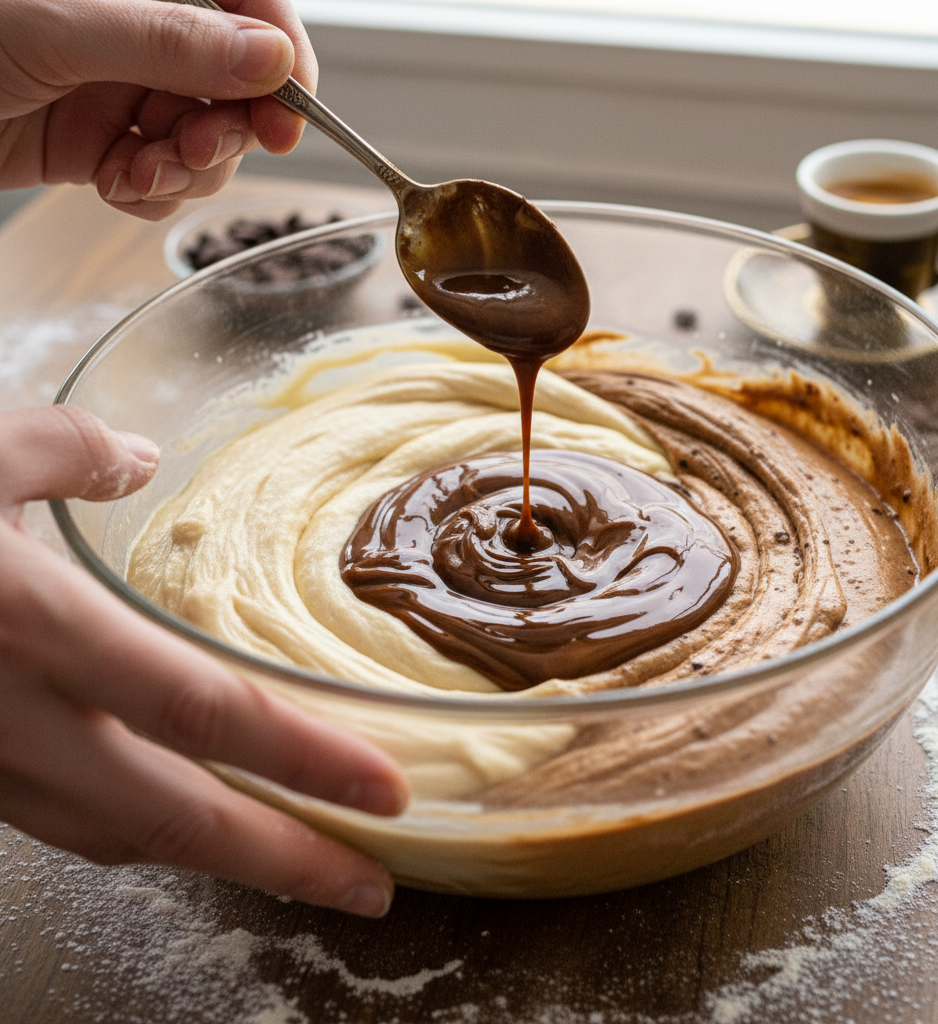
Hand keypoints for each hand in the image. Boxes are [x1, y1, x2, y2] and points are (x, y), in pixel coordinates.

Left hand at [0, 0, 316, 219]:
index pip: (250, 8)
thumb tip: (272, 60)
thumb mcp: (63, 28)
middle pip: (238, 87)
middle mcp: (142, 31)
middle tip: (192, 152)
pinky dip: (151, 193)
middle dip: (224, 131)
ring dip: (184, 172)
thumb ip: (171, 42)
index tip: (288, 115)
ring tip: (136, 175)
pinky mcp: (105, 141)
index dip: (281, 62)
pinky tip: (114, 185)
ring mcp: (125, 87)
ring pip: (206, 141)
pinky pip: (164, 176)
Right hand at [0, 406, 407, 915]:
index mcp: (31, 628)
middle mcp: (7, 718)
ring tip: (292, 860)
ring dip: (211, 855)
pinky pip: (53, 818)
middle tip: (372, 893)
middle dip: (285, 863)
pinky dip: (129, 825)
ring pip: (113, 835)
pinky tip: (168, 812)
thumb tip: (134, 454)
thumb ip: (64, 449)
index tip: (388, 798)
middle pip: (176, 817)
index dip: (308, 761)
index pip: (209, 713)